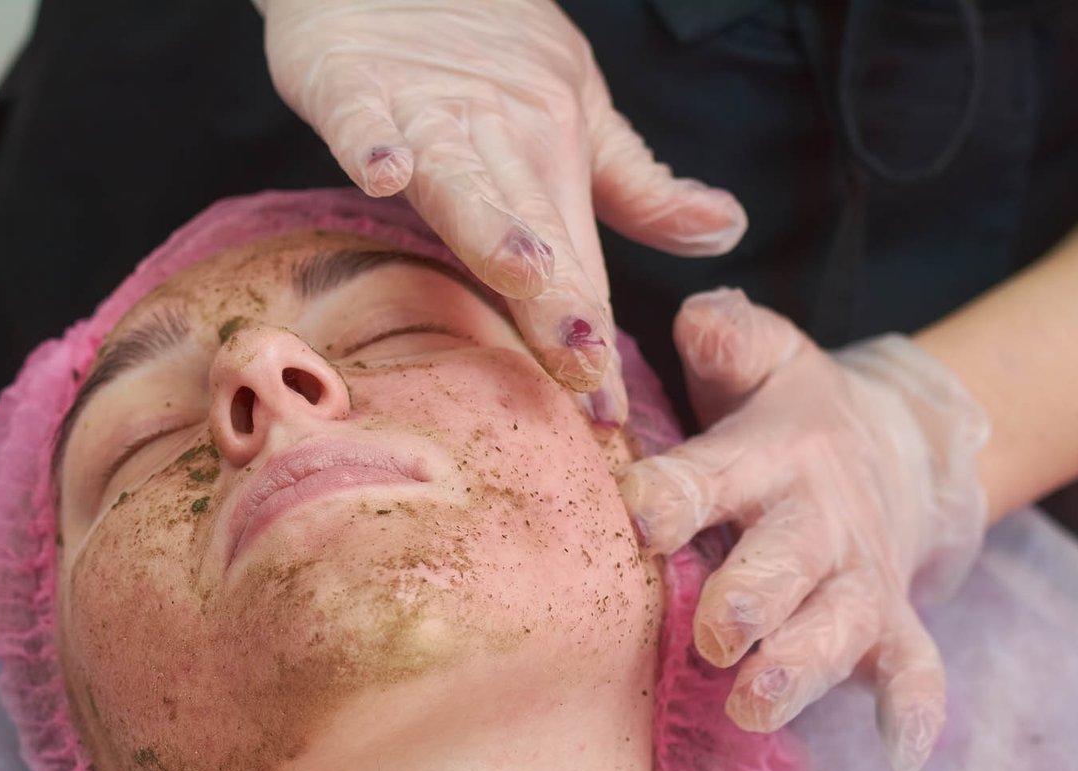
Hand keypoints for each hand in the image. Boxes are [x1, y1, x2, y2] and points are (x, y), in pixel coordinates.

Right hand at [262, 0, 747, 421]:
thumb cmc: (478, 48)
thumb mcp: (573, 114)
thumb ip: (635, 188)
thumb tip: (726, 232)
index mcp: (544, 159)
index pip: (573, 262)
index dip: (590, 335)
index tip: (609, 415)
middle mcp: (491, 141)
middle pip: (527, 228)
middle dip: (556, 299)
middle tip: (586, 364)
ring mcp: (422, 113)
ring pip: (459, 176)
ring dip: (490, 222)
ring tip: (526, 269)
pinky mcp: (352, 83)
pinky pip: (360, 114)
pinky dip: (371, 138)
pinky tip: (386, 172)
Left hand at [618, 289, 989, 770]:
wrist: (892, 447)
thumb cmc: (781, 413)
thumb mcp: (761, 359)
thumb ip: (728, 338)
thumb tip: (696, 317)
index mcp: (767, 456)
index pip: (713, 475)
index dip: (677, 493)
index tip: (641, 514)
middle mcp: (814, 522)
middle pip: (784, 562)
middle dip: (751, 597)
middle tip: (717, 632)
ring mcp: (856, 578)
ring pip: (835, 626)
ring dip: (801, 666)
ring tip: (757, 702)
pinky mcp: (889, 623)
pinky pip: (912, 667)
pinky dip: (913, 706)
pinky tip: (903, 752)